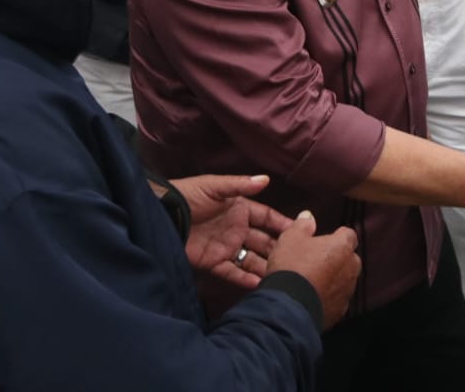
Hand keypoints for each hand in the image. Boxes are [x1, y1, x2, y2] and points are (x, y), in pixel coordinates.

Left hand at [173, 174, 292, 289]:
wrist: (161, 215)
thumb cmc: (187, 195)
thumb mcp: (214, 186)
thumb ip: (240, 185)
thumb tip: (266, 180)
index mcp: (240, 208)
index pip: (267, 217)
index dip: (283, 224)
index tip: (303, 231)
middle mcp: (236, 229)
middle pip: (263, 241)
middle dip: (279, 249)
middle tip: (297, 259)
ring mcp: (226, 246)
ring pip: (251, 259)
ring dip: (265, 267)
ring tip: (281, 276)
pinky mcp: (213, 262)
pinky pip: (232, 272)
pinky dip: (244, 278)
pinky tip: (258, 284)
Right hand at [266, 212, 361, 329]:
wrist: (289, 307)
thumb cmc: (291, 268)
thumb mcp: (290, 238)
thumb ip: (302, 225)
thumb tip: (308, 216)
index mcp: (342, 246)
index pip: (348, 234)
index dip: (337, 235)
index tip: (325, 239)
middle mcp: (350, 268)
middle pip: (349, 258)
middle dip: (337, 258)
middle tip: (316, 260)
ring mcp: (346, 291)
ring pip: (344, 280)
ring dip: (333, 278)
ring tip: (311, 280)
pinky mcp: (339, 310)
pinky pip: (336, 299)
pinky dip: (327, 297)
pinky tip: (312, 296)